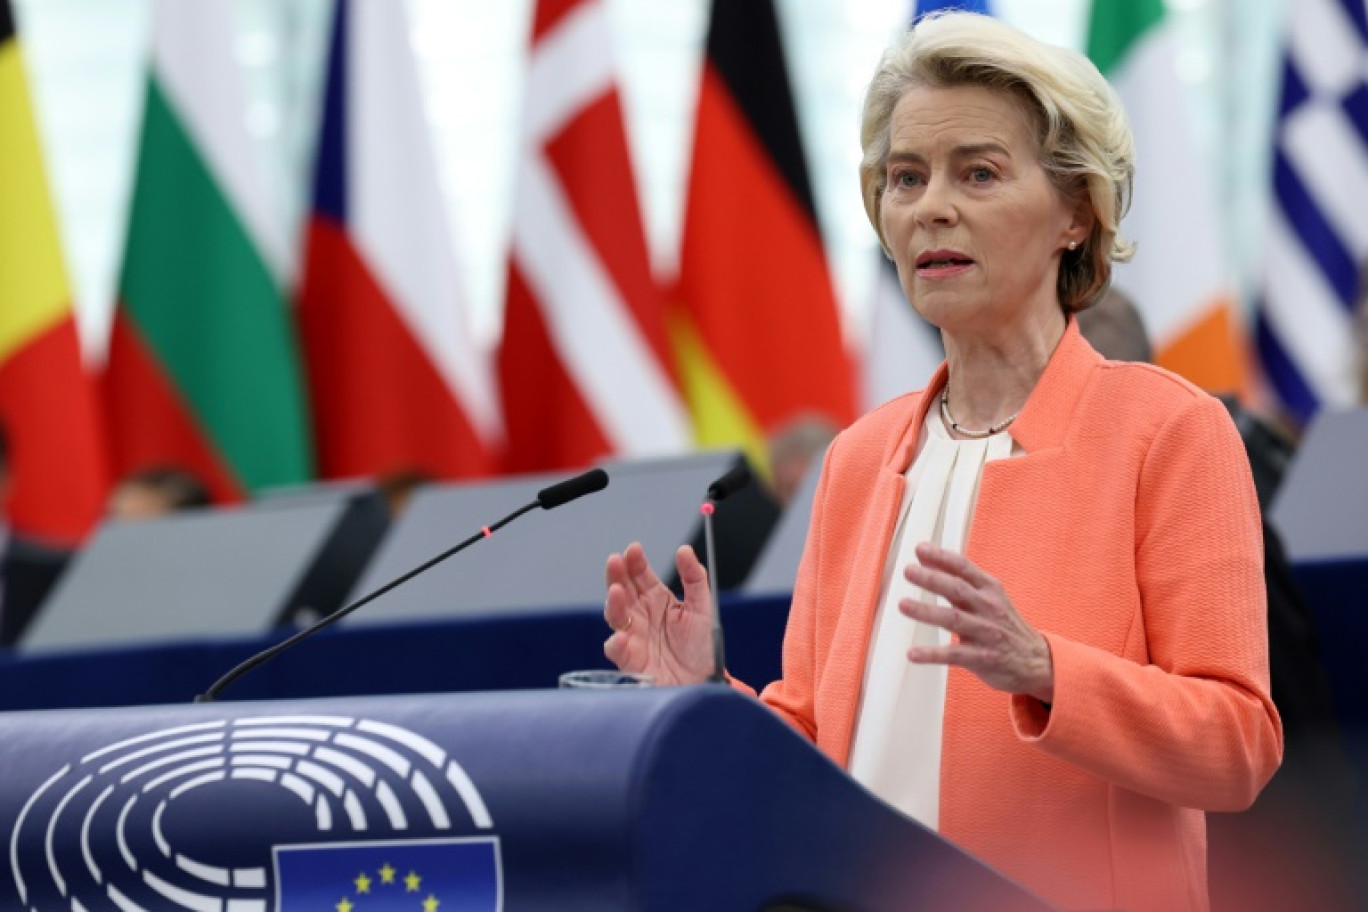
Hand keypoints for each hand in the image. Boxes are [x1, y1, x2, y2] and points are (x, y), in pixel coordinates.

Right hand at [603, 543, 713, 685]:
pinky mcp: (631, 660)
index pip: (640, 575)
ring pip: (615, 615)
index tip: (634, 549)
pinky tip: (622, 636)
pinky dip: (616, 643)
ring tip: (616, 591)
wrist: (703, 682)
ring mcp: (633, 635)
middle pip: (622, 590)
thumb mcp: (702, 608)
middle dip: (617, 575)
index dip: (635, 562)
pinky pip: (617, 650)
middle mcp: (641, 615)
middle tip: (615, 561)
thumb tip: (684, 550)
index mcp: (657, 600)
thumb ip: (694, 577)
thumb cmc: (701, 648)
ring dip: (613, 603)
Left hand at [900, 542, 1053, 701]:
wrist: (1036, 661)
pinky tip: (912, 654)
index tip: (920, 548)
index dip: (942, 557)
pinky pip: (954, 655)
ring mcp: (986, 633)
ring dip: (926, 611)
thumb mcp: (989, 598)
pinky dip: (932, 654)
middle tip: (908, 570)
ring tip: (903, 604)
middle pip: (958, 589)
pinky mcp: (983, 658)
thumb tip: (925, 559)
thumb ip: (958, 580)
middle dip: (932, 578)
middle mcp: (989, 608)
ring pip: (954, 619)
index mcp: (989, 589)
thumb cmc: (1004, 625)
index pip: (964, 568)